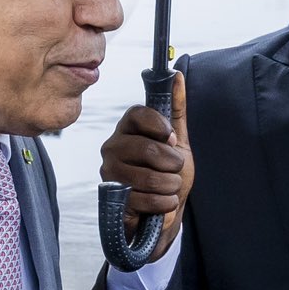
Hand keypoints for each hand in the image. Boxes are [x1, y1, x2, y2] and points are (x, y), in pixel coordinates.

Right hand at [99, 72, 191, 260]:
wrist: (164, 214)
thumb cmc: (168, 175)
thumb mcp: (179, 142)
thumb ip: (177, 109)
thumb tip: (176, 74)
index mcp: (127, 129)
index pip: (138, 114)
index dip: (159, 126)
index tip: (172, 139)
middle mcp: (112, 148)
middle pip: (147, 148)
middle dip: (173, 164)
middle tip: (175, 170)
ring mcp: (109, 173)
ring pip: (148, 176)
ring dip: (171, 186)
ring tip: (170, 187)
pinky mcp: (111, 199)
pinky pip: (145, 198)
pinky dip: (163, 203)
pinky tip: (161, 203)